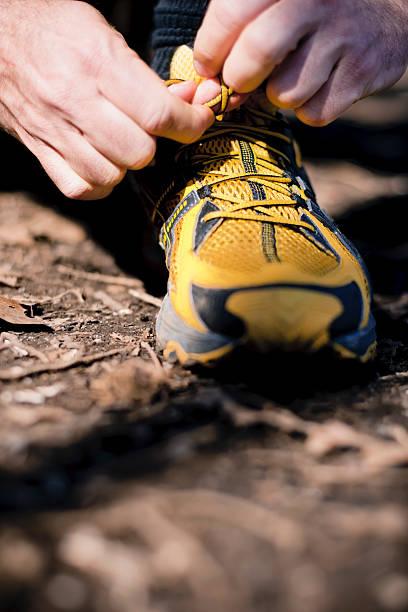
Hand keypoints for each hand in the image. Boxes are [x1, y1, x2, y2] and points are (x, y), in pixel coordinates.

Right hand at [0, 0, 212, 198]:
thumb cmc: (53, 30)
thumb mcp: (103, 33)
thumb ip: (145, 73)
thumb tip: (189, 100)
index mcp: (95, 62)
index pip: (157, 113)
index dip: (190, 123)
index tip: (199, 120)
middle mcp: (73, 99)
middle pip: (138, 152)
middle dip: (156, 144)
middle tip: (151, 128)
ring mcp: (53, 130)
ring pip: (111, 175)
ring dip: (126, 164)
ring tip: (122, 142)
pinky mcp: (39, 150)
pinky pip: (79, 188)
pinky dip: (98, 183)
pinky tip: (101, 163)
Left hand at [194, 0, 407, 125]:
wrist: (384, 15)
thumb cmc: (311, 14)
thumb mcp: (274, 4)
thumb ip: (238, 32)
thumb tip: (206, 83)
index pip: (231, 14)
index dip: (210, 49)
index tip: (208, 65)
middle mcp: (315, 2)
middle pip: (256, 54)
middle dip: (239, 79)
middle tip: (242, 79)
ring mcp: (342, 36)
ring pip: (285, 93)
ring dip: (279, 95)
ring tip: (293, 74)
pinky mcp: (361, 71)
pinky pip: (314, 113)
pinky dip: (309, 109)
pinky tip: (320, 85)